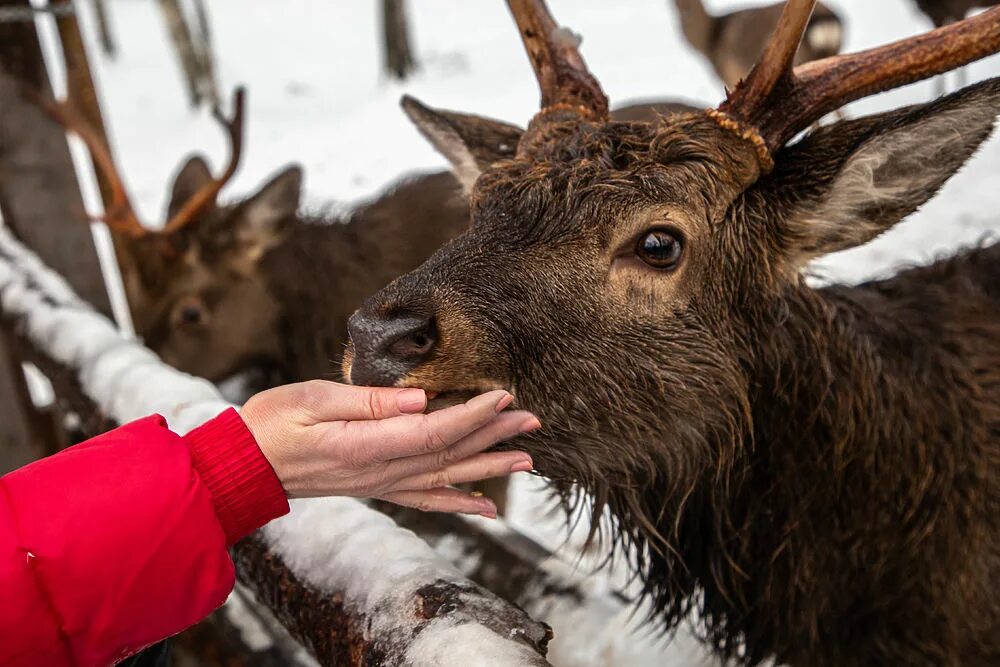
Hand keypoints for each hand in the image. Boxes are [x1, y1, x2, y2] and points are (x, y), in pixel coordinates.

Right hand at [240, 380, 537, 516]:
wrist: (244, 467)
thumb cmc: (272, 424)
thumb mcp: (312, 399)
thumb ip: (368, 402)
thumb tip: (420, 400)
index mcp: (367, 446)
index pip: (434, 431)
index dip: (473, 415)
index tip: (503, 395)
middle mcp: (381, 471)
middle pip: (449, 453)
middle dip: (494, 435)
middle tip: (532, 420)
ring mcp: (381, 484)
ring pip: (445, 476)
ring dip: (488, 467)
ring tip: (526, 460)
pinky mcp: (376, 487)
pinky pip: (425, 499)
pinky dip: (458, 501)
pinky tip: (484, 506)